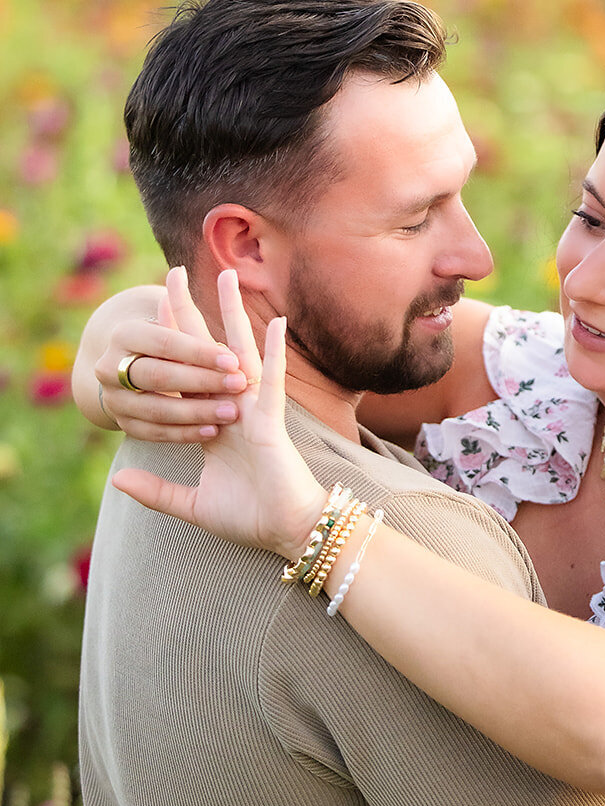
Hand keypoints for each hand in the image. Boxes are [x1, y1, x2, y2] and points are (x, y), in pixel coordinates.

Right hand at [95, 274, 248, 440]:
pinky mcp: (123, 424)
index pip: (164, 341)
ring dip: (197, 411)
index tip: (234, 360)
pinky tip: (212, 431)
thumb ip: (175, 308)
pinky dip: (184, 432)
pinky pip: (154, 432)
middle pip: (158, 375)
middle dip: (201, 381)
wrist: (127, 376)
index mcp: (124, 334)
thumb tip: (179, 272)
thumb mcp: (169, 326)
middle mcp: (109, 365)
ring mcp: (114, 398)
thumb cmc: (163, 345)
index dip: (199, 352)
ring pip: (157, 408)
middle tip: (238, 386)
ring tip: (231, 413)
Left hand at [111, 269, 327, 559]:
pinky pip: (272, 382)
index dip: (170, 341)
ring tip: (227, 276)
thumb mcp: (192, 505)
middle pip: (208, 350)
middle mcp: (233, 408)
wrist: (286, 533)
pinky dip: (274, 354)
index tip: (153, 310)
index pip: (183, 373)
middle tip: (175, 272)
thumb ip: (156, 491)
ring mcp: (254, 411)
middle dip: (193, 312)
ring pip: (241, 353)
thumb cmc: (248, 518)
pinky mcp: (272, 423)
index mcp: (212, 422)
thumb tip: (117, 481)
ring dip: (235, 315)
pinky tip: (276, 322)